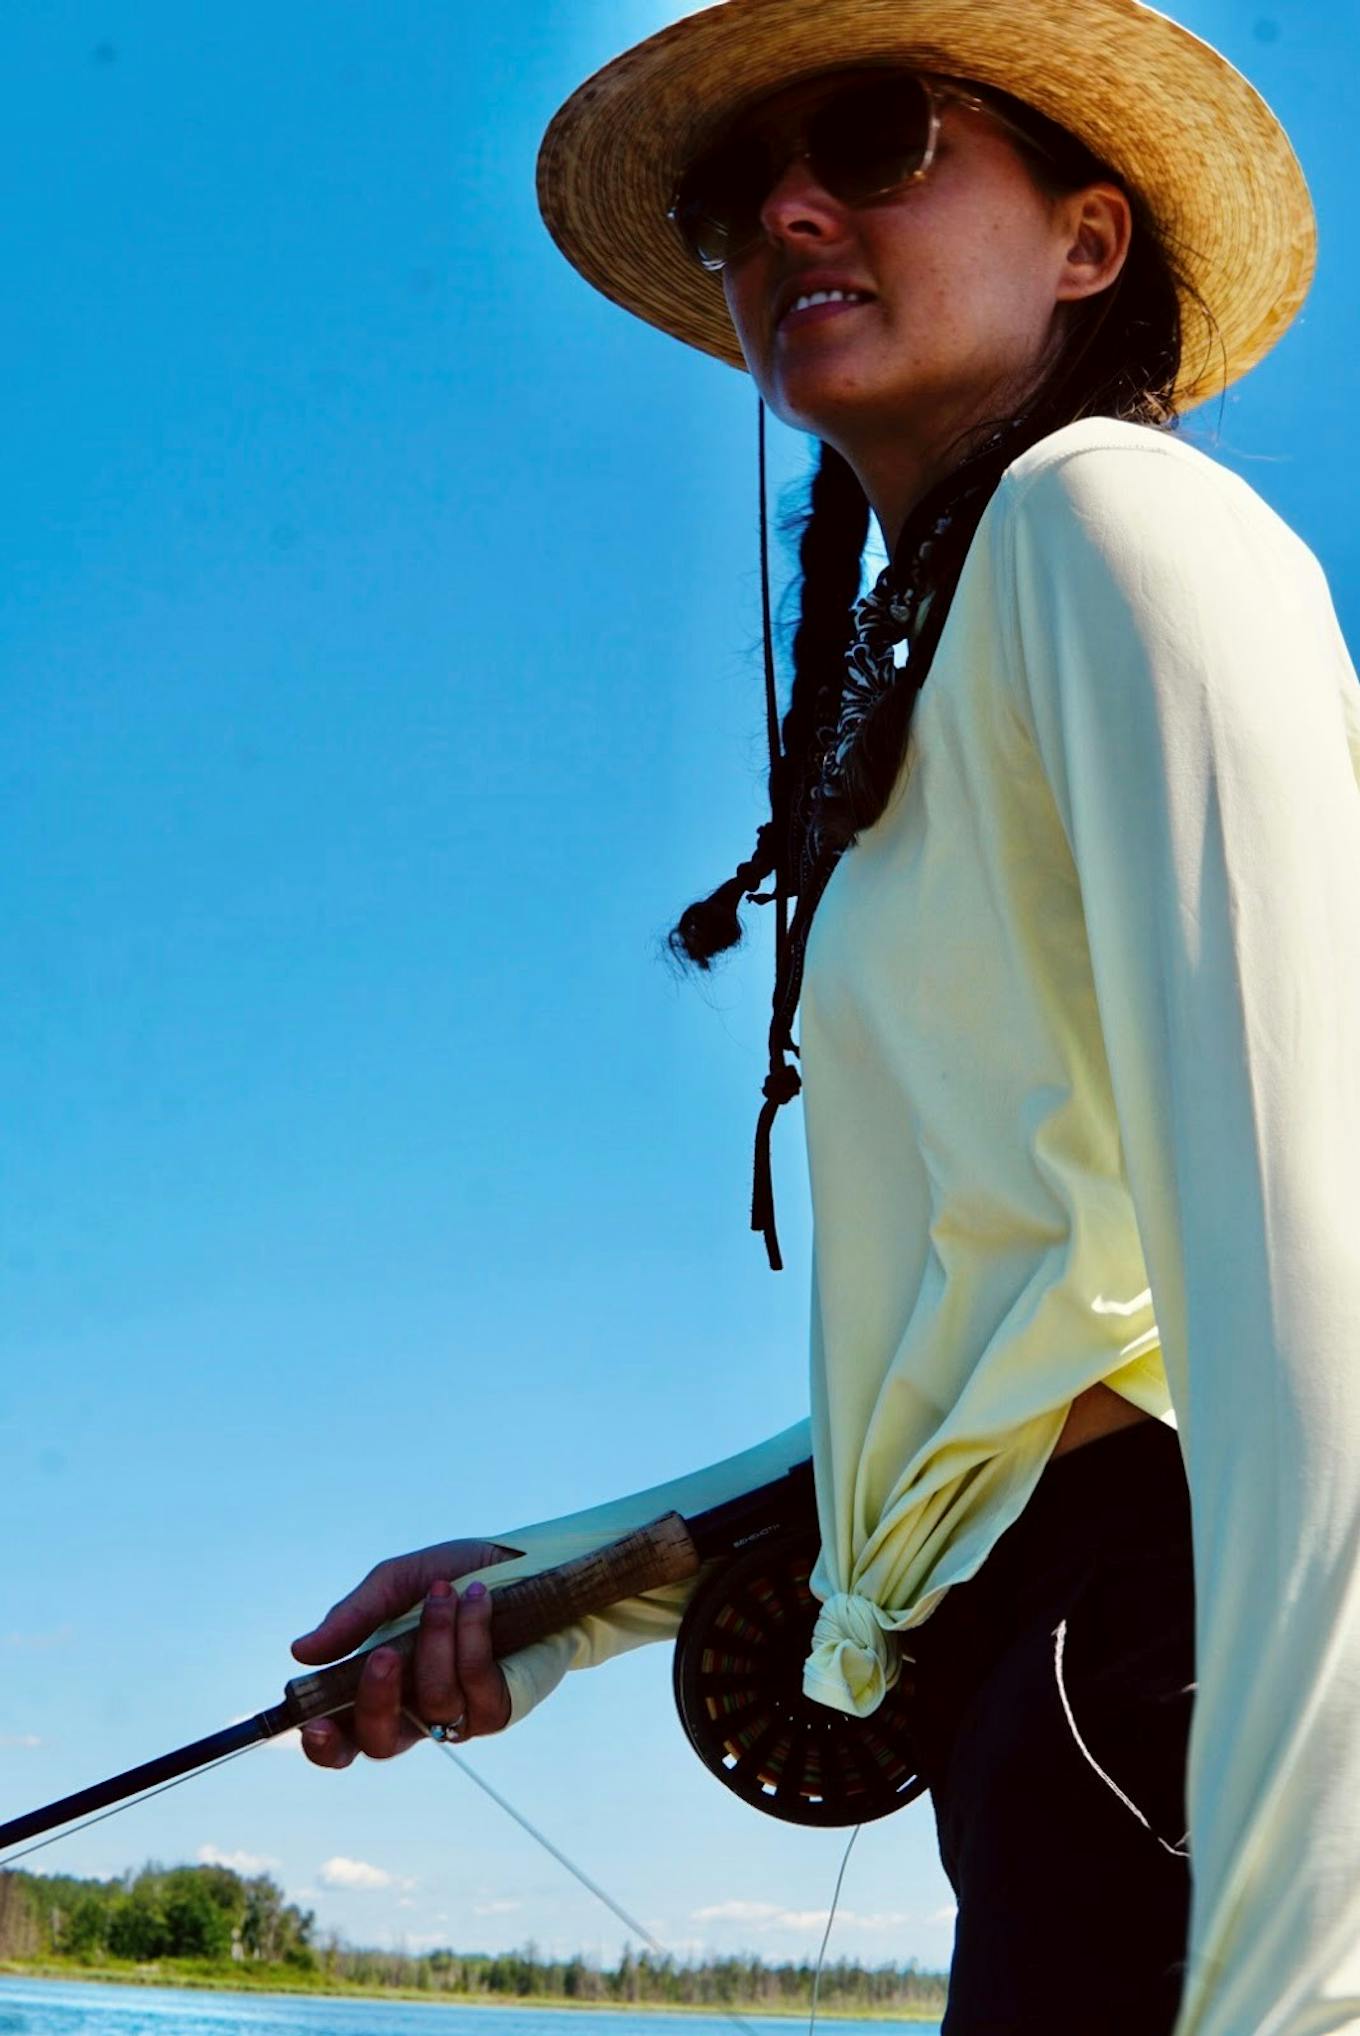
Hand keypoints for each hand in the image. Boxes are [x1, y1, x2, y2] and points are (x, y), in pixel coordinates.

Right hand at [291, 1538, 514, 1767]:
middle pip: (381, 1744)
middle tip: (384, 1655)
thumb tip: (300, 1652)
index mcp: (382, 1691)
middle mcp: (417, 1713)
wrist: (524, 1558)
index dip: (323, 1745)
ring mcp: (460, 1716)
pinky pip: (477, 1683)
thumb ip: (353, 1617)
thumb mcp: (396, 1583)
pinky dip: (471, 1635)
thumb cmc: (454, 1575)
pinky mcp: (500, 1707)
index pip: (344, 1739)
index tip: (312, 1724)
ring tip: (444, 1593)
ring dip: (435, 1640)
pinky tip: (477, 1599)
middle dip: (376, 1702)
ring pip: (435, 1702)